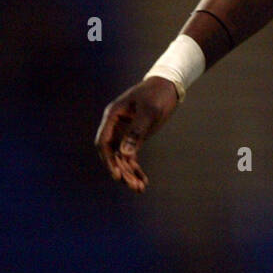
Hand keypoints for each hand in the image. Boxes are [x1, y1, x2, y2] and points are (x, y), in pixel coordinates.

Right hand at [94, 77, 179, 192]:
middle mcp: (115, 126)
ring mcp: (124, 132)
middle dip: (122, 171)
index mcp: (112, 116)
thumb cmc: (157, 94)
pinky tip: (143, 181)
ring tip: (140, 188)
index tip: (117, 175)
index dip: (109, 160)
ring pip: (122, 157)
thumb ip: (137, 132)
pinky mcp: (134, 137)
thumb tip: (125, 154)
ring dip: (130, 173)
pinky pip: (131, 156)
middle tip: (134, 186)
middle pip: (113, 154)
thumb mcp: (150, 111)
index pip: (104, 143)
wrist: (169, 84)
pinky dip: (136, 168)